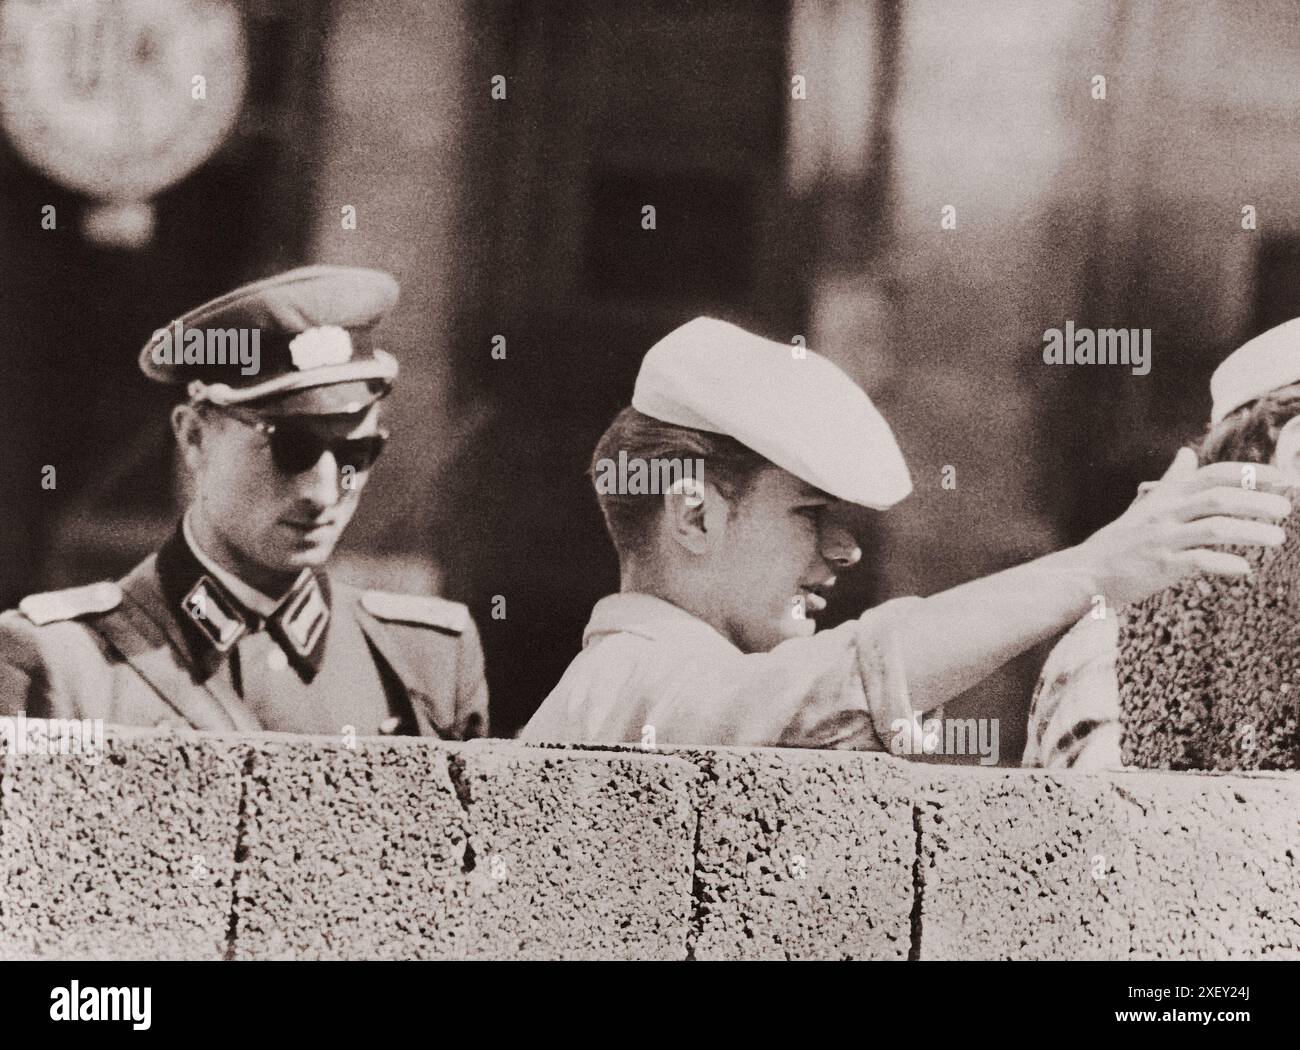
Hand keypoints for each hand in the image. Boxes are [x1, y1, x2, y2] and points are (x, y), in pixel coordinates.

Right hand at [1072, 448, 1292, 607]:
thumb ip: (1170, 480)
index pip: (1213, 475)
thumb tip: (1187, 453)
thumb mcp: (1145, 505)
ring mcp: (1161, 538)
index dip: (1250, 473)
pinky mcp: (1159, 566)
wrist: (1086, 571)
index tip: (1282, 478)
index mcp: (1166, 496)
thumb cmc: (1121, 540)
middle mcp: (1165, 513)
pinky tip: (1244, 569)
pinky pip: (1197, 561)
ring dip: (1250, 532)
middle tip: (1286, 508)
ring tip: (1278, 538)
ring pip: (1214, 528)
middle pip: (1218, 498)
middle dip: (1257, 501)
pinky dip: (1224, 563)